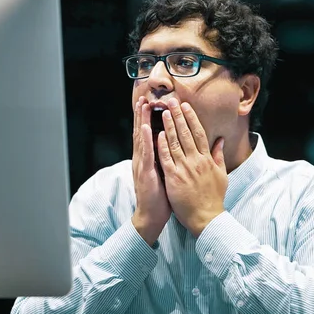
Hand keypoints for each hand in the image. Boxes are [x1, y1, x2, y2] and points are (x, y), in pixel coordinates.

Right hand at [131, 96, 171, 245]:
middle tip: (144, 98)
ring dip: (142, 121)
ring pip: (142, 139)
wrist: (151, 216)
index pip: (147, 135)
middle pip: (142, 133)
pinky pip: (146, 154)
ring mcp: (142, 165)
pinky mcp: (145, 173)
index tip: (150, 103)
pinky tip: (147, 128)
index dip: (147, 119)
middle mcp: (142, 159)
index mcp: (147, 159)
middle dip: (142, 115)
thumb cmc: (159, 197)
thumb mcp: (164, 174)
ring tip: (143, 106)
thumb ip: (165, 160)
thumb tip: (171, 148)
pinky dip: (146, 140)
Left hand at [157, 98, 227, 236]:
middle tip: (171, 101)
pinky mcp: (174, 178)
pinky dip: (161, 146)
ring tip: (163, 112)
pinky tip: (157, 134)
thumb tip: (220, 140)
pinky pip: (166, 159)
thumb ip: (218, 156)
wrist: (206, 218)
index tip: (185, 106)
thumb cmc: (213, 198)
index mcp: (207, 159)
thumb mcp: (221, 175)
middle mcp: (196, 161)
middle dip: (178, 116)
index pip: (198, 133)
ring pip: (175, 143)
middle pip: (186, 133)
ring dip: (168, 126)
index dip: (191, 118)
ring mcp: (184, 169)